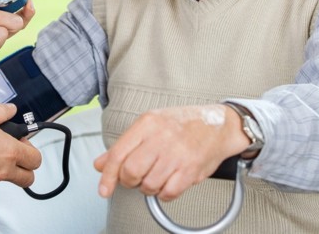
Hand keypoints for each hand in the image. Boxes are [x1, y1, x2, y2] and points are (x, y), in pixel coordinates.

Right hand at [0, 103, 41, 188]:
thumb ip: (0, 112)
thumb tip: (10, 110)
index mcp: (10, 152)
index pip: (36, 159)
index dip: (31, 149)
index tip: (21, 141)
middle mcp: (2, 170)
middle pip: (28, 179)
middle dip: (25, 168)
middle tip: (14, 154)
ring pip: (6, 180)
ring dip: (3, 169)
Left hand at [94, 104, 247, 201]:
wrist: (218, 125)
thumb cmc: (183, 124)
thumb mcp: (149, 125)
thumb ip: (124, 145)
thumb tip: (101, 163)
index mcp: (147, 124)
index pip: (118, 153)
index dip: (107, 175)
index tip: (104, 188)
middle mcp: (161, 138)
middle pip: (131, 171)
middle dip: (129, 181)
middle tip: (135, 178)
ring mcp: (177, 154)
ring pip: (149, 185)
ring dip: (148, 188)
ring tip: (155, 177)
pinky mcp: (191, 170)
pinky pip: (168, 192)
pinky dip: (164, 193)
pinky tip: (167, 183)